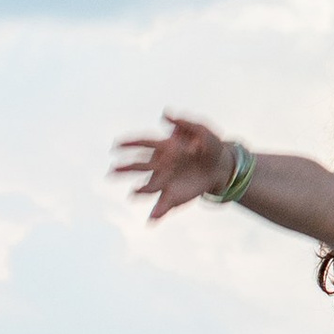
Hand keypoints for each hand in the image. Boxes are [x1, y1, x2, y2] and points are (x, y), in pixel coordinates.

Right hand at [112, 114, 234, 223]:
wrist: (222, 167)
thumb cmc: (211, 145)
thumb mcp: (201, 129)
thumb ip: (184, 123)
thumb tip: (164, 114)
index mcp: (165, 148)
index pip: (144, 144)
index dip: (130, 143)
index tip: (116, 145)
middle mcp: (162, 165)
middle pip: (140, 166)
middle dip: (126, 169)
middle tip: (111, 171)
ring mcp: (166, 181)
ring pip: (148, 187)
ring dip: (140, 191)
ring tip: (133, 194)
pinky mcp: (174, 196)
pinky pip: (163, 205)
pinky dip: (157, 212)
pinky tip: (152, 219)